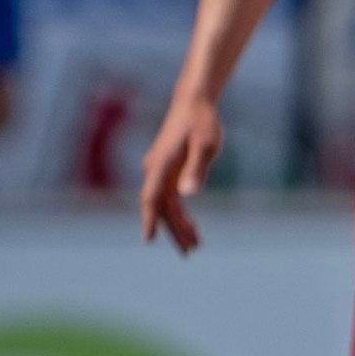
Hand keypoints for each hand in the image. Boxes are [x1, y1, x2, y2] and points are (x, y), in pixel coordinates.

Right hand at [139, 93, 224, 253]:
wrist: (194, 102)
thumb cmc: (202, 122)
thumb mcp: (206, 145)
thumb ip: (197, 168)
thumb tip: (188, 195)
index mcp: (161, 165)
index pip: (151, 198)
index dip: (149, 220)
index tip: (148, 240)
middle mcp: (155, 170)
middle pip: (161, 208)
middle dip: (174, 231)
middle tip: (190, 253)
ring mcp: (160, 171)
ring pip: (166, 205)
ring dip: (179, 225)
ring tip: (195, 246)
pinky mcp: (167, 170)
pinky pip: (171, 197)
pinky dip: (181, 212)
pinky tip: (191, 225)